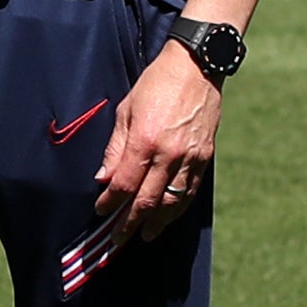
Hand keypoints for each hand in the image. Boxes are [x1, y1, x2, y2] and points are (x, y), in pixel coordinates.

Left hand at [65, 40, 222, 292]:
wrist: (197, 67)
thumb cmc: (156, 84)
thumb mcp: (126, 110)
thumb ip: (115, 148)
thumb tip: (104, 178)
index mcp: (145, 140)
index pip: (124, 183)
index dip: (110, 202)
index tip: (101, 212)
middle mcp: (169, 153)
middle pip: (147, 200)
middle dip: (130, 223)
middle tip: (118, 239)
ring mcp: (190, 157)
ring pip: (172, 201)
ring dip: (157, 222)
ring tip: (145, 235)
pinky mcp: (205, 156)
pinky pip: (191, 190)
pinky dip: (178, 207)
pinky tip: (169, 215)